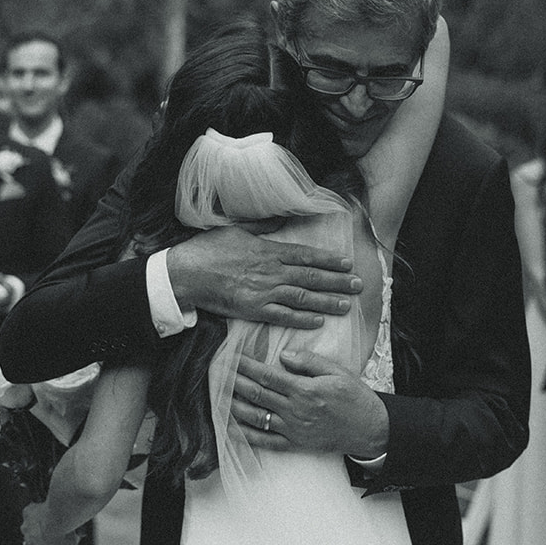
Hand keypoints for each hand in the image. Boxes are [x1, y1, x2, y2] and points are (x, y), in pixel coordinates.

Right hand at [21, 503, 76, 544]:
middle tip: (48, 533)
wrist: (60, 512)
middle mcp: (28, 539)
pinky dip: (35, 512)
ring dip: (35, 525)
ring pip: (28, 526)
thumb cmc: (65, 530)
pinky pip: (29, 513)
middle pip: (30, 541)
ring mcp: (26, 525)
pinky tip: (44, 508)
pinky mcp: (27, 513)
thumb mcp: (72, 543)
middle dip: (37, 538)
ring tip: (47, 519)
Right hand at [166, 228, 361, 330]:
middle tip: (358, 285)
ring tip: (346, 305)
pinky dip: (302, 319)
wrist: (187, 273)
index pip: (306, 255)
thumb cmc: (208, 249)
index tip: (347, 263)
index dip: (329, 260)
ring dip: (327, 302)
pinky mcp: (253, 310)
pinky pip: (283, 316)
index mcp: (268, 251)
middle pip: (311, 277)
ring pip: (303, 298)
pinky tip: (318, 321)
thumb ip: (260, 229)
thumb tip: (279, 222)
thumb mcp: (236, 230)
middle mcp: (271, 272)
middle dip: (337, 282)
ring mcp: (263, 292)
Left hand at [230, 351, 388, 455]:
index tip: (230, 358)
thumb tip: (284, 355)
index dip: (246, 367)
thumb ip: (309, 362)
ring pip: (256, 417)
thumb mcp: (338, 372)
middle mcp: (295, 410)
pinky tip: (232, 428)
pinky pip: (266, 442)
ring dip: (234, 406)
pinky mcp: (295, 444)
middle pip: (257, 394)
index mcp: (305, 390)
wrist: (370, 430)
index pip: (267, 375)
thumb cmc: (355, 398)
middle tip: (216, 373)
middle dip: (233, 382)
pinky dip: (246, 436)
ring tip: (218, 396)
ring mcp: (293, 429)